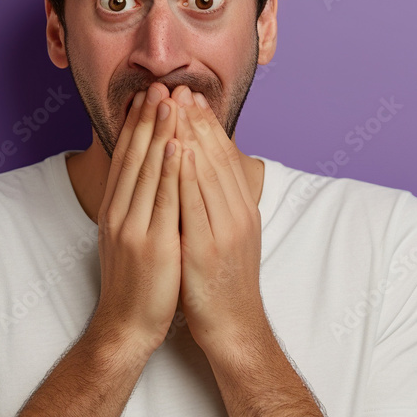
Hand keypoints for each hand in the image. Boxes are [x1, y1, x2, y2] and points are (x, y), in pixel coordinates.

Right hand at [91, 82, 184, 357]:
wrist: (127, 326)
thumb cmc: (137, 283)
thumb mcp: (130, 237)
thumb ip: (138, 207)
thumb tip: (151, 179)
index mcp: (115, 210)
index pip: (126, 158)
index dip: (136, 126)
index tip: (147, 97)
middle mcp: (119, 212)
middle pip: (134, 157)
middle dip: (147, 119)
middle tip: (158, 86)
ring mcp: (132, 227)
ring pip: (147, 171)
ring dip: (159, 133)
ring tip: (169, 102)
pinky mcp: (151, 243)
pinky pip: (161, 199)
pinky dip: (168, 169)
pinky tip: (175, 146)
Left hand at [170, 85, 263, 352]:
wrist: (233, 328)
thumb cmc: (220, 282)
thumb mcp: (224, 235)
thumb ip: (216, 205)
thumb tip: (201, 176)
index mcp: (240, 209)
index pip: (223, 158)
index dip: (206, 125)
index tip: (190, 98)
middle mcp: (237, 213)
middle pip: (216, 157)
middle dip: (197, 121)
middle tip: (180, 88)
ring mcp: (225, 230)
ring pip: (208, 173)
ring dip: (190, 135)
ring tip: (175, 105)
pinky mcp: (208, 248)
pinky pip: (196, 203)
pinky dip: (186, 172)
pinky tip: (176, 150)